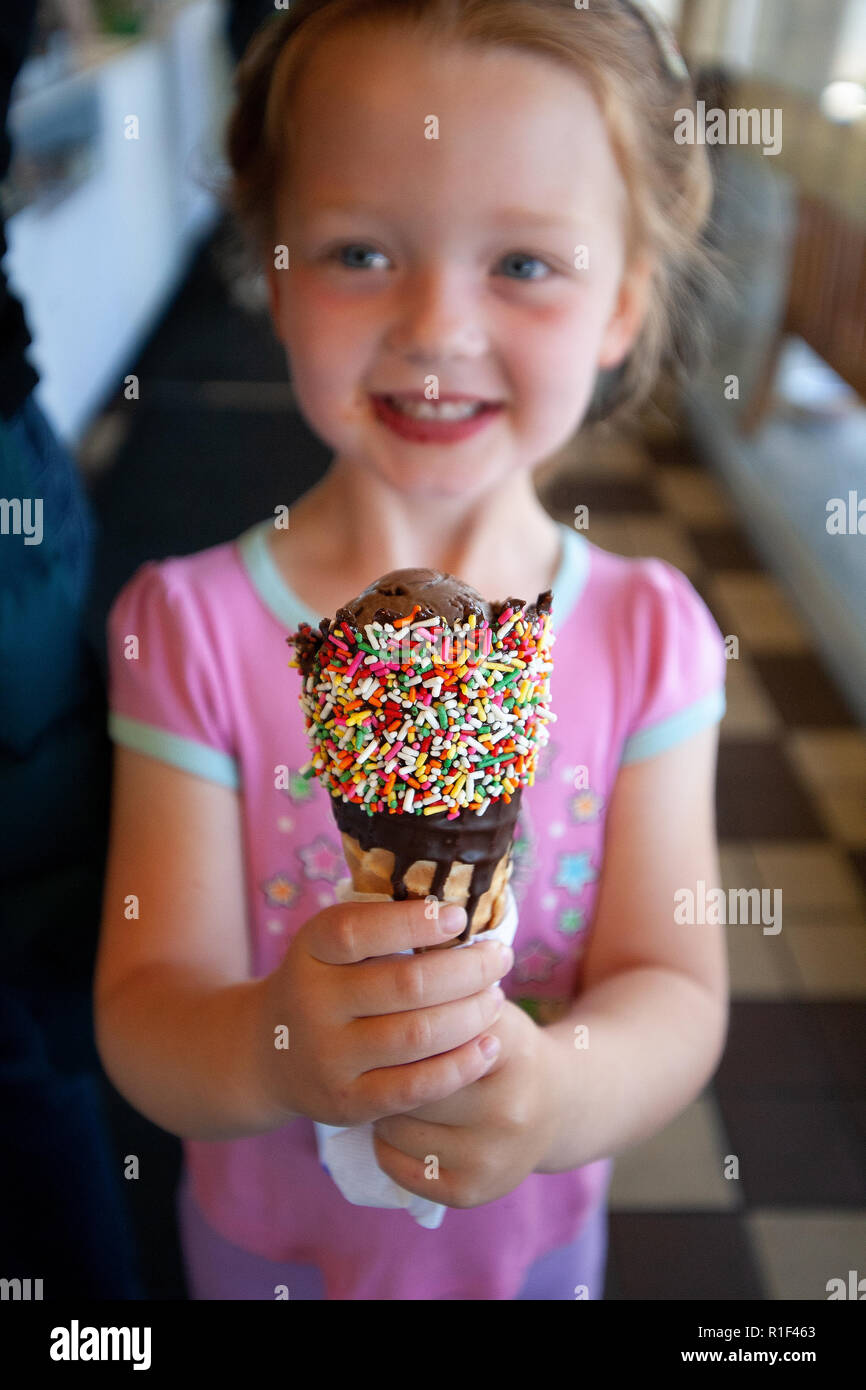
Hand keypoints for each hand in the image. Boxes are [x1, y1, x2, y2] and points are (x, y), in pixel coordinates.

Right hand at [254, 898, 511, 1126]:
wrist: (269, 1054)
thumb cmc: (325, 984)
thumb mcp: (330, 947)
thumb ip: (379, 929)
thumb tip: (461, 913)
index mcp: (309, 951)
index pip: (357, 931)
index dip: (414, 922)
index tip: (460, 917)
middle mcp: (312, 1003)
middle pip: (407, 984)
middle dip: (468, 969)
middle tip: (499, 958)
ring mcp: (327, 1058)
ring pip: (418, 1034)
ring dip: (472, 1014)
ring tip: (495, 998)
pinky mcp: (346, 1102)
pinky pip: (416, 1087)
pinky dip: (461, 1065)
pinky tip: (488, 1045)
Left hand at [371, 1000, 561, 1207]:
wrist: (558, 1107)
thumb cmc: (507, 1048)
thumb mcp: (491, 1007)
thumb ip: (447, 992)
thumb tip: (383, 973)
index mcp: (511, 1049)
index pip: (431, 1032)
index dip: (400, 1023)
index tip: (383, 1017)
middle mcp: (508, 1108)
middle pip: (410, 1083)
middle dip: (385, 1067)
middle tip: (374, 1056)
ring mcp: (490, 1157)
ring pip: (395, 1127)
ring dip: (381, 1106)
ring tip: (387, 1088)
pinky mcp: (470, 1192)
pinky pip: (395, 1166)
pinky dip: (384, 1144)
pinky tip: (398, 1124)